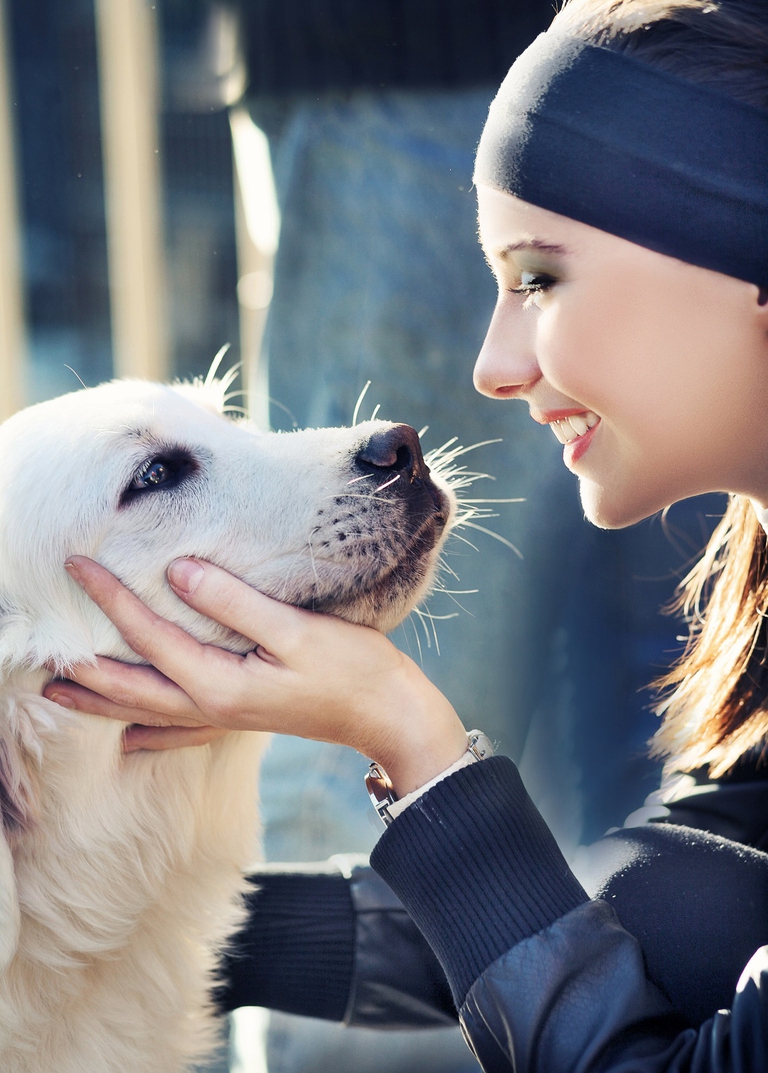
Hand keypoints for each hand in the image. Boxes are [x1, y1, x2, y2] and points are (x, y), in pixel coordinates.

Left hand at [44, 557, 467, 794]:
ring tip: (56, 693)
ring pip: (144, 711)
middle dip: (82, 662)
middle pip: (129, 685)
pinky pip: (178, 732)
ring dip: (98, 701)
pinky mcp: (240, 719)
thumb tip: (179, 571)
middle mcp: (210, 705)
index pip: (147, 634)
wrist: (390, 716)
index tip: (75, 564)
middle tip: (38, 644)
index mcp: (218, 682)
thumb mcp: (297, 630)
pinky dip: (146, 732)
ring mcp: (224, 718)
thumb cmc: (353, 669)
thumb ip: (235, 602)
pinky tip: (129, 740)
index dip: (109, 598)